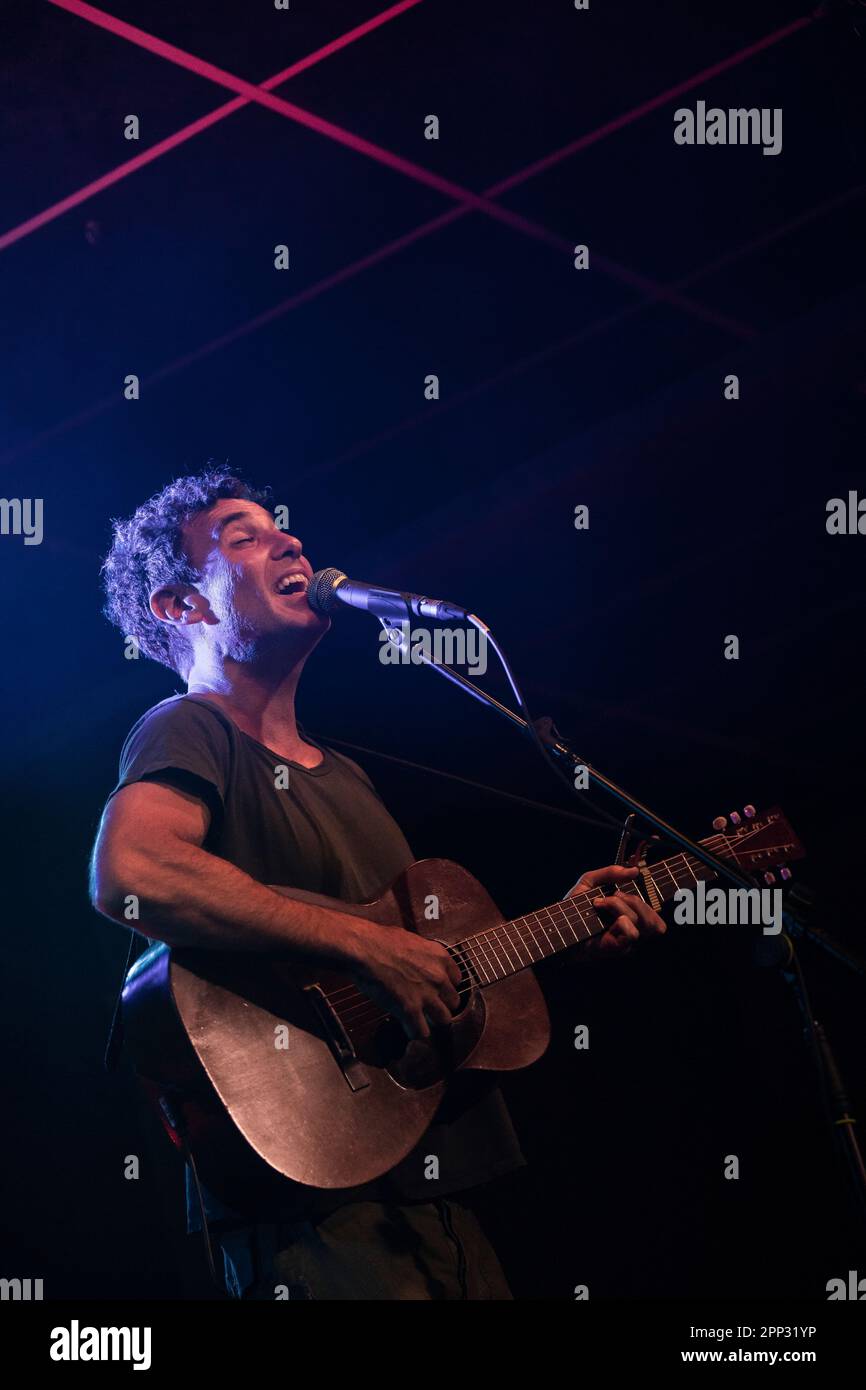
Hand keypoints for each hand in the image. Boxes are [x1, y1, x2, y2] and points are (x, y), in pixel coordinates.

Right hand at [349, 925, 462, 1040]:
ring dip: (432, 1020)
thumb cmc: (381, 940)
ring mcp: (427, 995)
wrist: (365, 948)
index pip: (457, 980)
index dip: (445, 986)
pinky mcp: (411, 1009)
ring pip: (444, 1019)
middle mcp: (438, 977)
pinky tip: (408, 1027)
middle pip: (453, 1001)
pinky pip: (421, 1032)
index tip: (437, 989)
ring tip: (421, 1019)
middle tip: (428, 1005)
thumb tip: (418, 960)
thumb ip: (422, 955)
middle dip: (441, 1004)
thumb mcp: (412, 940)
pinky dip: (414, 1032)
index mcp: (440, 957)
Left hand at [566, 864, 665, 958]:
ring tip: (602, 904)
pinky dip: (620, 920)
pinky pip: (632, 933)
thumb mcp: (589, 882)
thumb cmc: (573, 908)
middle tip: (612, 895)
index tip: (661, 876)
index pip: (656, 910)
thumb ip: (610, 873)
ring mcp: (626, 942)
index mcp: (629, 916)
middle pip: (654, 917)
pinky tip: (603, 916)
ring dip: (621, 907)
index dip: (661, 897)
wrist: (555, 928)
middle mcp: (631, 931)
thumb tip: (634, 871)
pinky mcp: (617, 948)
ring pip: (643, 923)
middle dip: (634, 899)